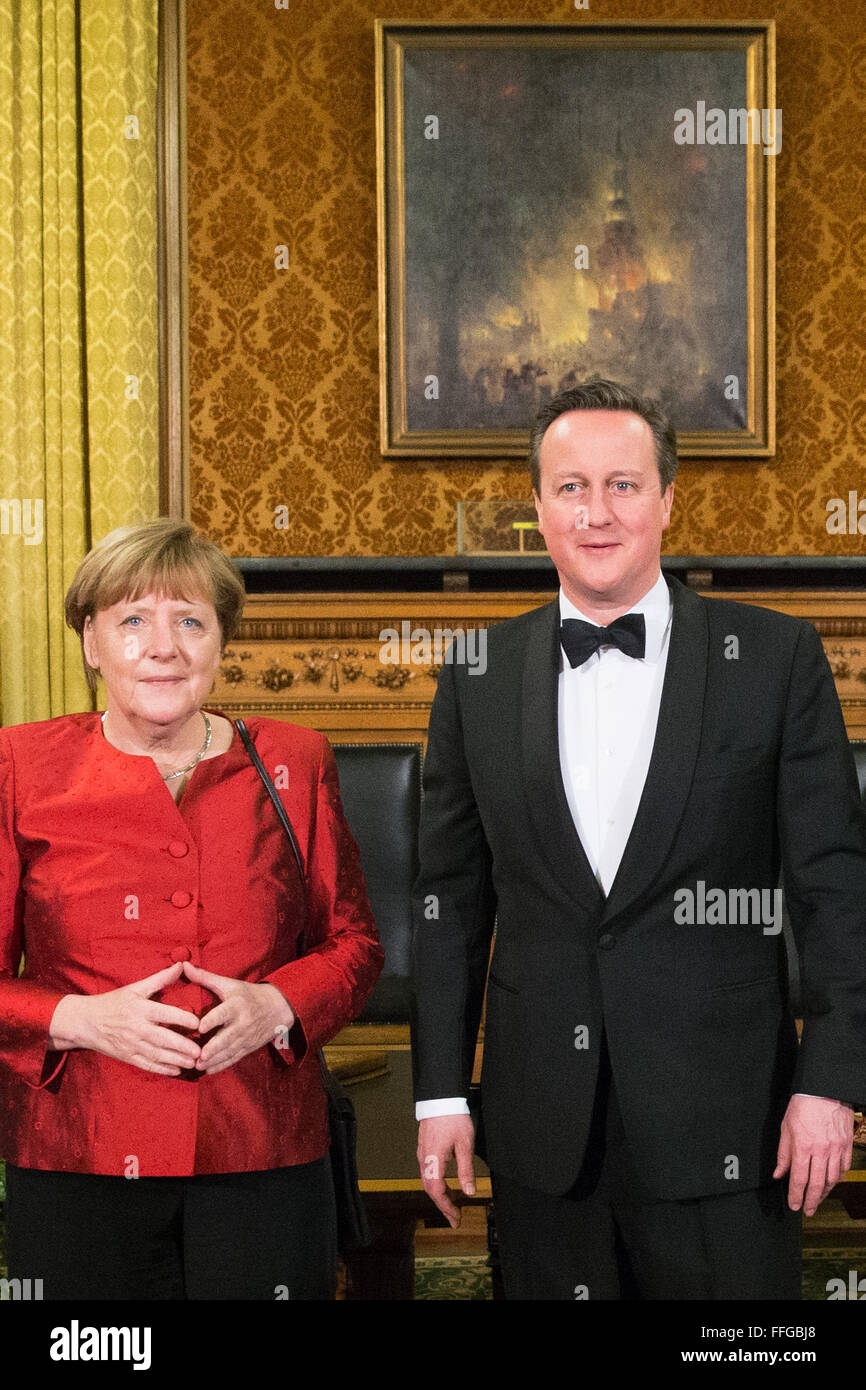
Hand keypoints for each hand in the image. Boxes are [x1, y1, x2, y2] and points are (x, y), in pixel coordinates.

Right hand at [49, 962, 202, 1075]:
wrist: (85, 1022)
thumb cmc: (113, 1002)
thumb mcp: (135, 987)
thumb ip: (160, 978)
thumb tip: (182, 965)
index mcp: (140, 1008)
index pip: (164, 1014)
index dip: (182, 1019)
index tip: (198, 1024)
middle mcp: (136, 1028)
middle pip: (163, 1038)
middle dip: (182, 1046)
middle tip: (199, 1051)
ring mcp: (131, 1045)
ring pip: (157, 1054)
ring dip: (176, 1060)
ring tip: (193, 1063)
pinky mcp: (127, 1057)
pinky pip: (146, 1065)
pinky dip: (161, 1069)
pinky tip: (176, 1071)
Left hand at [181, 960, 295, 1074]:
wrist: (277, 1007)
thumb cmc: (247, 994)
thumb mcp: (229, 984)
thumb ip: (204, 977)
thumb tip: (183, 965)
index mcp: (237, 1004)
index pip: (224, 1013)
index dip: (213, 1020)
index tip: (200, 1027)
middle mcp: (243, 1022)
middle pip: (228, 1037)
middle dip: (214, 1048)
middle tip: (199, 1056)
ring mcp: (246, 1036)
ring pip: (230, 1050)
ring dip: (215, 1060)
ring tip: (199, 1066)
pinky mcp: (248, 1047)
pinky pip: (234, 1058)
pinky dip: (222, 1065)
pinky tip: (208, 1070)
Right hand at [417, 1115, 475, 1227]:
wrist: (441, 1098)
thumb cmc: (452, 1118)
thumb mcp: (465, 1145)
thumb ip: (466, 1170)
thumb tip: (469, 1191)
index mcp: (434, 1161)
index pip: (436, 1192)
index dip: (446, 1207)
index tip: (456, 1218)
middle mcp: (425, 1159)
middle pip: (430, 1189)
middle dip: (443, 1205)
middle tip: (455, 1218)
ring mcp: (423, 1153)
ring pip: (428, 1181)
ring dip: (440, 1195)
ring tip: (452, 1205)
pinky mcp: (425, 1148)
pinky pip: (428, 1172)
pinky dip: (437, 1184)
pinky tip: (446, 1185)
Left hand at [774, 1094, 854, 1215]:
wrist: (824, 1089)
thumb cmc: (803, 1105)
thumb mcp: (786, 1128)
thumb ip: (783, 1153)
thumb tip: (779, 1173)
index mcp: (803, 1146)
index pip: (799, 1178)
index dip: (796, 1195)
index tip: (794, 1205)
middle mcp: (821, 1150)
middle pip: (817, 1184)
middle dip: (811, 1201)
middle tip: (808, 1211)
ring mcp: (836, 1148)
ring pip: (832, 1179)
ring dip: (825, 1192)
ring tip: (818, 1199)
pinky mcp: (846, 1144)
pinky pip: (844, 1167)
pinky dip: (837, 1178)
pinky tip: (832, 1183)